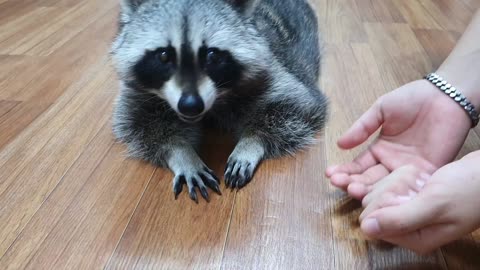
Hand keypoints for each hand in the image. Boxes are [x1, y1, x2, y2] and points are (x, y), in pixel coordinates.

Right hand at [326, 80, 471, 199]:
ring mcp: (409, 170)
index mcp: (380, 149)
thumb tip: (339, 144)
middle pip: (368, 179)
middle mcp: (392, 163)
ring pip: (385, 187)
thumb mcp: (381, 109)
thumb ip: (362, 127)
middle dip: (351, 182)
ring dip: (368, 190)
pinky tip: (381, 198)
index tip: (330, 174)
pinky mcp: (427, 173)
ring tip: (352, 189)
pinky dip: (396, 195)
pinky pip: (410, 188)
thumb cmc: (413, 98)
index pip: (358, 165)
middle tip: (339, 184)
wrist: (445, 96)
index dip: (344, 170)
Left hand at [359, 152, 479, 253]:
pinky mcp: (417, 199)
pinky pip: (397, 185)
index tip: (402, 193)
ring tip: (422, 182)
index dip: (379, 203)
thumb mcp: (433, 204)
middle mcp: (412, 229)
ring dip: (398, 182)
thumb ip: (399, 219)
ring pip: (383, 193)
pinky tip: (422, 177)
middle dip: (389, 191)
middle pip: (374, 207)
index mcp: (414, 238)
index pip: (372, 224)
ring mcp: (414, 213)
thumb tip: (367, 229)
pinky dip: (405, 177)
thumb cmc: (469, 190)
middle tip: (416, 186)